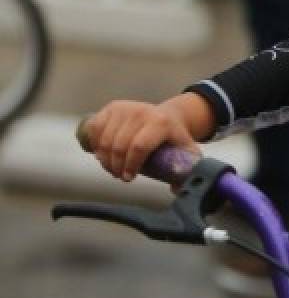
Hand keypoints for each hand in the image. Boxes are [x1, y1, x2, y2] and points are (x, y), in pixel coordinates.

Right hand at [84, 100, 200, 181]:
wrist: (166, 116)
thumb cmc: (173, 137)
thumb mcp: (185, 150)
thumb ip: (186, 169)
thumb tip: (177, 189)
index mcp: (161, 122)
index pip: (139, 147)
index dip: (131, 165)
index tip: (129, 178)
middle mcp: (141, 112)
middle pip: (119, 146)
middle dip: (117, 166)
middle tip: (121, 176)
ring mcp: (124, 108)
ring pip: (105, 141)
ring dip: (105, 159)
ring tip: (113, 168)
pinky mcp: (111, 108)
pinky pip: (94, 130)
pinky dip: (95, 145)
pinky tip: (102, 154)